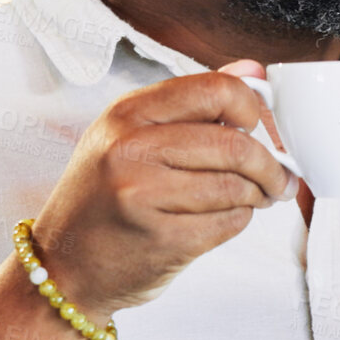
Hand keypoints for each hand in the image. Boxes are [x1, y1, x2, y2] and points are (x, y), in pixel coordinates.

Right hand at [28, 59, 293, 316]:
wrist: (62, 267)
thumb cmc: (102, 199)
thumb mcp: (131, 136)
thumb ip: (194, 102)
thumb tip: (253, 72)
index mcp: (126, 114)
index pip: (215, 90)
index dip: (251, 107)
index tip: (258, 126)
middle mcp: (129, 150)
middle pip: (235, 144)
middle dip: (269, 165)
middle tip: (276, 176)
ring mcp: (143, 196)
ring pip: (237, 186)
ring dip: (258, 195)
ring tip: (253, 198)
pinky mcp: (162, 240)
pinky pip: (230, 223)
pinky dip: (238, 221)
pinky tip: (222, 219)